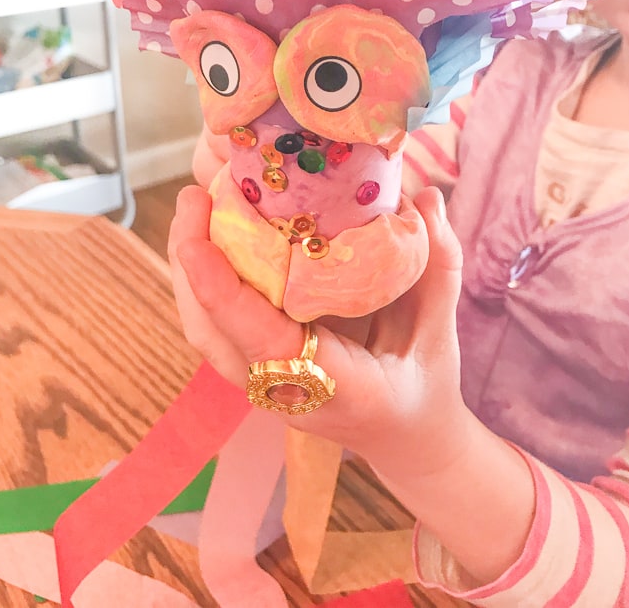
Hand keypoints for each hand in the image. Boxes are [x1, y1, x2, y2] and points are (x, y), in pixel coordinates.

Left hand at [168, 183, 468, 482]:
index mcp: (337, 386)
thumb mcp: (440, 325)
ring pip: (204, 329)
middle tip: (194, 195)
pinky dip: (202, 278)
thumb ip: (439, 262)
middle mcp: (286, 391)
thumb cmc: (423, 381)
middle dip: (191, 263)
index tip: (199, 237)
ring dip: (189, 266)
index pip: (266, 341)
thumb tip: (426, 195)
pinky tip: (209, 232)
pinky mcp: (255, 367)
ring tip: (194, 205)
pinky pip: (214, 325)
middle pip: (212, 333)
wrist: (404, 434)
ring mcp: (263, 382)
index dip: (224, 291)